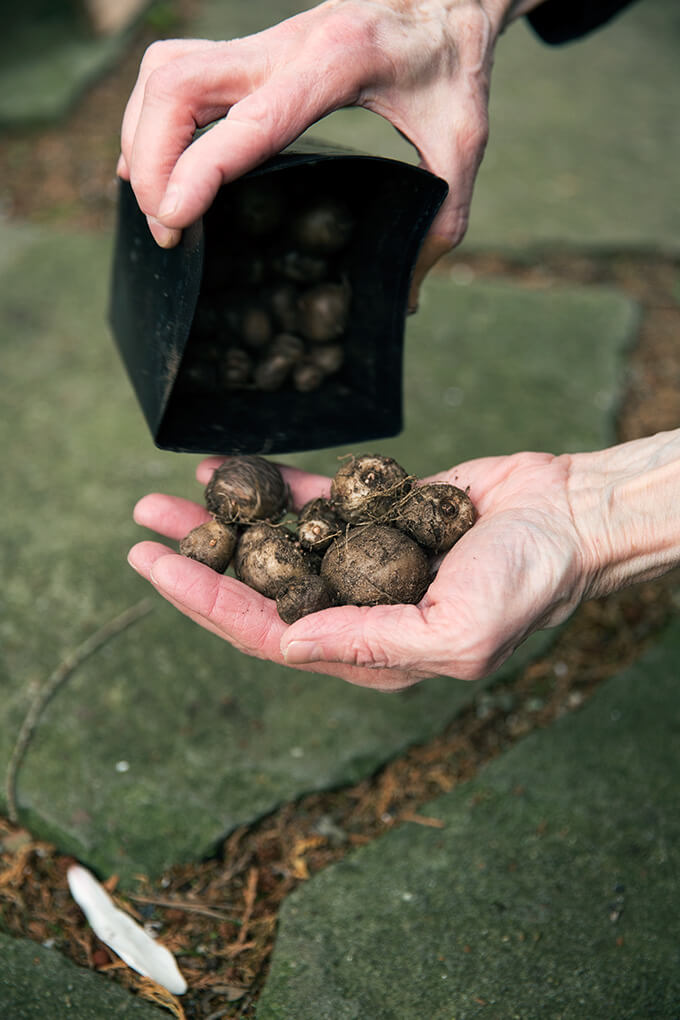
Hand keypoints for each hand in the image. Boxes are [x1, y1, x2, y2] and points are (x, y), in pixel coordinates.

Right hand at [118, 0, 536, 300]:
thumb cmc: (453, 64)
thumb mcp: (462, 144)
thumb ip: (440, 222)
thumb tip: (407, 301)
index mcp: (337, 66)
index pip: (248, 120)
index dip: (198, 169)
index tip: (173, 221)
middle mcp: (285, 46)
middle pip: (177, 84)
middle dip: (152, 161)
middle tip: (167, 229)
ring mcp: (262, 43)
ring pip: (164, 72)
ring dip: (142, 138)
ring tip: (155, 204)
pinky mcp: (251, 50)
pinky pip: (175, 71)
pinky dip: (152, 118)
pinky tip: (158, 162)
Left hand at [127, 450, 594, 691]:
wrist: (573, 517)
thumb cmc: (529, 581)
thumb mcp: (455, 633)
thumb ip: (367, 642)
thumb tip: (284, 645)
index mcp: (369, 650)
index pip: (267, 632)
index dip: (204, 600)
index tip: (153, 565)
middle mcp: (358, 608)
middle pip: (258, 587)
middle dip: (197, 559)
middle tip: (140, 525)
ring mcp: (365, 560)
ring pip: (276, 542)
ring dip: (223, 520)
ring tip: (166, 495)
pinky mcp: (378, 515)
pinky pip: (312, 502)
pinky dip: (271, 488)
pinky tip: (231, 469)